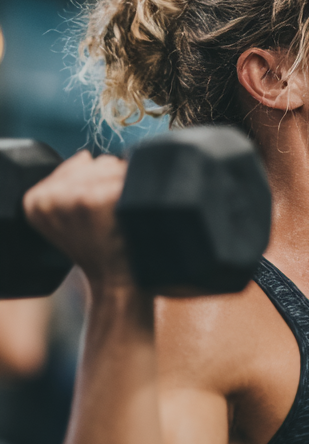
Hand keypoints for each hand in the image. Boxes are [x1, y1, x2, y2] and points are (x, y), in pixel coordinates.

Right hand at [23, 151, 132, 286]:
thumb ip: (70, 185)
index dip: (103, 182)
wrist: (117, 286)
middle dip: (115, 182)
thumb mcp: (71, 221)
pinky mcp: (95, 200)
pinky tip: (132, 215)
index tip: (107, 211)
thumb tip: (85, 157)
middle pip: (100, 163)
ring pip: (115, 168)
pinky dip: (138, 192)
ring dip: (128, 186)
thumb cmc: (101, 253)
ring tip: (125, 217)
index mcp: (34, 200)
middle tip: (118, 216)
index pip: (82, 163)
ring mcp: (71, 198)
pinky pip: (127, 178)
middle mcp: (47, 197)